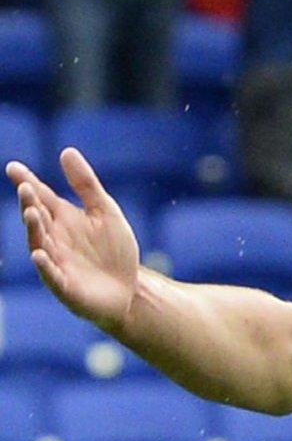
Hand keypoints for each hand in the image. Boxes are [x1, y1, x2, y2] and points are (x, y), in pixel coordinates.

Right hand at [5, 148, 140, 332]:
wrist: (129, 289)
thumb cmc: (114, 250)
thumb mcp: (105, 211)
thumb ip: (86, 184)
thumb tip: (66, 150)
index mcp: (63, 219)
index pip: (42, 198)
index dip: (27, 182)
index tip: (13, 167)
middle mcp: (54, 239)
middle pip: (38, 218)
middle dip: (30, 204)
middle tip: (26, 187)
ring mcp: (57, 263)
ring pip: (40, 244)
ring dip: (34, 229)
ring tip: (32, 212)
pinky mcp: (65, 286)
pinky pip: (51, 275)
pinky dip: (45, 265)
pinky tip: (39, 254)